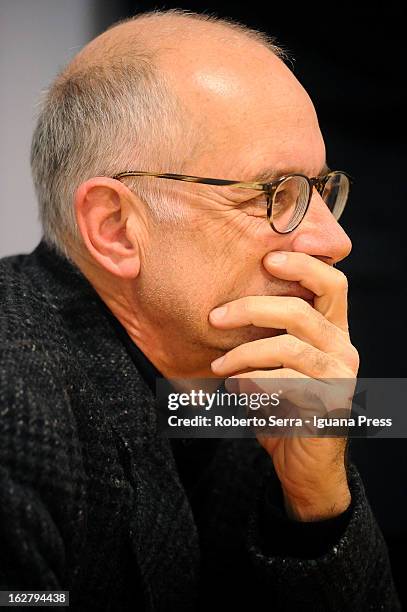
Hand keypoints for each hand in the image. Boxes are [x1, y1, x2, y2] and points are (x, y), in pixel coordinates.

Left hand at [209, 251, 358, 520]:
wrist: (301, 463)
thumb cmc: (282, 406)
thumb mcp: (273, 364)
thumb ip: (266, 334)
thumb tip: (224, 306)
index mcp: (331, 330)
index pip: (332, 283)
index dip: (304, 265)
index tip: (268, 258)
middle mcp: (342, 348)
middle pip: (301, 310)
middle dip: (252, 308)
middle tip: (216, 317)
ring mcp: (341, 375)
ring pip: (289, 347)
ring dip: (244, 354)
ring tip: (219, 366)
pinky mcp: (331, 403)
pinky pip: (286, 383)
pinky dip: (254, 382)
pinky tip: (237, 389)